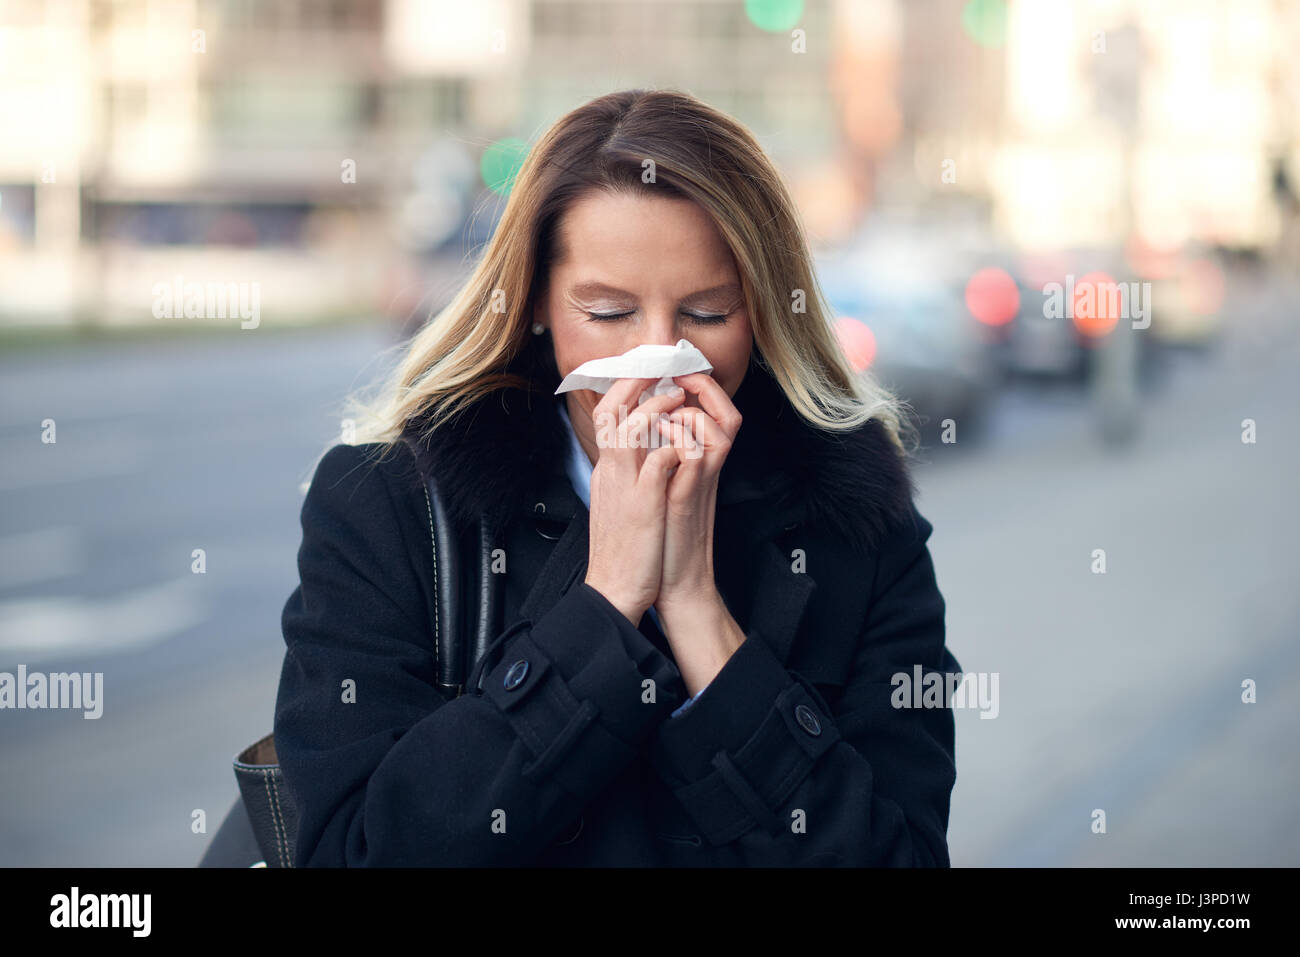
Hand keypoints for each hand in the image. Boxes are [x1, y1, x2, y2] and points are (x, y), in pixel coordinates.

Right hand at [583, 377, 686, 624]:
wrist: (615, 592)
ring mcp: (625, 486)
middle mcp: (610, 473)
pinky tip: (687, 440)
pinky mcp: (644, 504)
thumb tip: (648, 452)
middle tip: (661, 370)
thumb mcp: (621, 506)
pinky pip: (659, 460)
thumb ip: (629, 477)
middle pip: (610, 411)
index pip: (606, 416)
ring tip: (677, 399)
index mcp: (606, 472)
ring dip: (657, 407)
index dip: (627, 390)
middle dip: (635, 383)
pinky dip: (674, 443)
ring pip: (630, 428)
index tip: (649, 376)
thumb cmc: (627, 552)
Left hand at [652, 372, 742, 610]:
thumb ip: (663, 456)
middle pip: (729, 413)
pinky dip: (678, 439)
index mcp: (699, 462)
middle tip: (679, 381)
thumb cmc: (664, 537)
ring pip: (718, 429)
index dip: (701, 388)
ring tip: (665, 414)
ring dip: (690, 414)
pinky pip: (697, 454)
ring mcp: (700, 482)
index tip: (674, 374)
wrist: (671, 582)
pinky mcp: (688, 497)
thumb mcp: (662, 487)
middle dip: (705, 388)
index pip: (716, 413)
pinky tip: (658, 440)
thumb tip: (647, 425)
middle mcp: (707, 469)